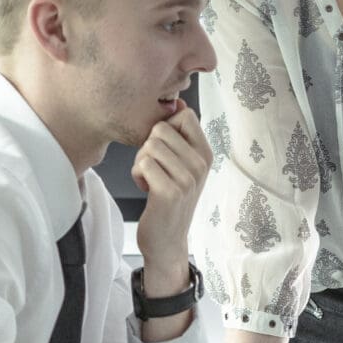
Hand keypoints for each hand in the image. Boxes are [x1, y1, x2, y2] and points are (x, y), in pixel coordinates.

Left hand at [132, 103, 210, 268]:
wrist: (167, 240)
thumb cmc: (169, 199)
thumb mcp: (183, 165)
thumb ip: (180, 137)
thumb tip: (177, 101)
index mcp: (206, 153)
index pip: (184, 114)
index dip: (165, 127)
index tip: (165, 150)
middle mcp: (201, 164)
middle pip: (161, 128)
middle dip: (148, 146)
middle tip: (155, 169)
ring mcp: (187, 178)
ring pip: (149, 145)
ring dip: (141, 162)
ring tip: (151, 179)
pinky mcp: (169, 192)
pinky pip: (143, 163)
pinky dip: (137, 175)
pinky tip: (147, 190)